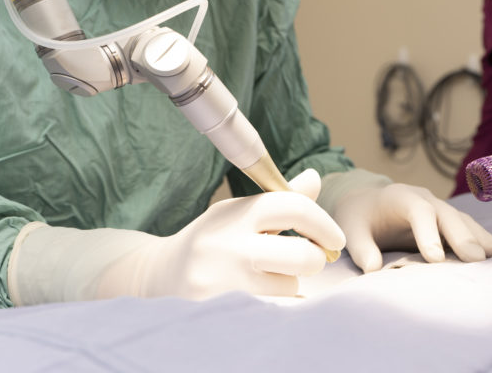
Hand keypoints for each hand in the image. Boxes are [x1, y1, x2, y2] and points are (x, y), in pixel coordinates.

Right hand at [8, 169, 345, 304]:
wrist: (156, 277)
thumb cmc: (210, 242)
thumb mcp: (237, 214)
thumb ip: (279, 201)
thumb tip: (315, 179)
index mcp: (238, 213)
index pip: (293, 208)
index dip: (324, 223)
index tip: (335, 239)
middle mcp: (230, 245)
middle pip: (302, 256)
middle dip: (315, 260)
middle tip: (310, 261)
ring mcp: (223, 281)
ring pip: (289, 288)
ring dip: (288, 286)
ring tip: (267, 280)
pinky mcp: (218, 310)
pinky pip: (271, 311)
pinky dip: (273, 306)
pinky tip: (256, 297)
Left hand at [331, 182, 491, 271]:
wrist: (365, 202)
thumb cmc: (358, 217)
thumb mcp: (350, 230)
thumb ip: (361, 248)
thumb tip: (373, 269)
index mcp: (400, 197)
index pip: (418, 211)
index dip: (428, 233)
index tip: (434, 258)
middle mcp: (424, 198)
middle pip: (447, 214)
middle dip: (462, 236)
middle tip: (476, 259)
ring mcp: (438, 207)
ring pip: (461, 219)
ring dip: (478, 236)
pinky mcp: (445, 220)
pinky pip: (465, 227)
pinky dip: (479, 238)